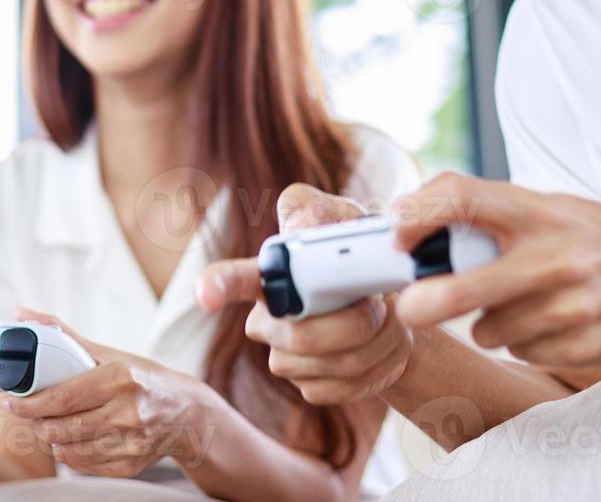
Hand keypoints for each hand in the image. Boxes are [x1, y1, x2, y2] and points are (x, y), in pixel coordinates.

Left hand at [2, 309, 216, 477]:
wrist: (187, 412)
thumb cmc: (143, 378)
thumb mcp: (109, 353)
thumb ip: (63, 335)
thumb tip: (22, 315)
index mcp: (120, 378)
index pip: (63, 398)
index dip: (30, 404)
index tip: (10, 402)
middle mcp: (128, 411)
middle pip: (62, 428)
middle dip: (36, 423)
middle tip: (28, 414)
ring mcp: (131, 442)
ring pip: (69, 451)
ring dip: (50, 439)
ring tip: (48, 425)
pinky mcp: (131, 465)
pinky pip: (84, 466)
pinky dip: (69, 454)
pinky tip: (69, 440)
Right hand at [197, 183, 414, 405]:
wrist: (393, 304)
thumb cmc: (361, 255)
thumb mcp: (347, 220)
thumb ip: (321, 212)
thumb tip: (301, 228)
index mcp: (268, 273)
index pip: (231, 279)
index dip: (216, 286)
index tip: (208, 295)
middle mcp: (265, 320)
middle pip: (305, 337)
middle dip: (358, 321)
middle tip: (382, 300)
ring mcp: (284, 359)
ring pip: (339, 363)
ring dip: (382, 341)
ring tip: (390, 318)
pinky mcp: (309, 387)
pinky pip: (350, 386)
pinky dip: (383, 364)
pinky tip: (384, 345)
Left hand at [391, 173, 600, 367]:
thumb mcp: (554, 207)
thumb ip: (496, 216)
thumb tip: (419, 228)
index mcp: (541, 213)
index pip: (465, 198)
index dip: (420, 212)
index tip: (396, 229)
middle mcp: (554, 258)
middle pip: (466, 286)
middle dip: (427, 301)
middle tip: (408, 307)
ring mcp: (570, 308)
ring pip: (489, 330)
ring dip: (490, 320)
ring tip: (523, 300)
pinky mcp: (584, 346)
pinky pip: (521, 351)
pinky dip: (523, 340)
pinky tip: (551, 320)